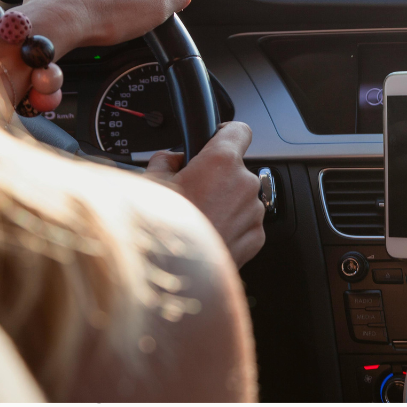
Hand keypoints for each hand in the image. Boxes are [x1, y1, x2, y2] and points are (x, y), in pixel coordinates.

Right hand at [146, 123, 265, 267]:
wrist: (173, 276)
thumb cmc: (162, 230)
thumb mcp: (150, 183)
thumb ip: (164, 161)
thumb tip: (170, 159)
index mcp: (221, 162)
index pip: (239, 130)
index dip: (226, 133)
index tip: (217, 138)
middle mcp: (244, 184)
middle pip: (235, 169)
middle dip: (216, 177)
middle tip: (191, 192)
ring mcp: (253, 212)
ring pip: (240, 197)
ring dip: (224, 203)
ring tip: (197, 218)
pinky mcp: (256, 238)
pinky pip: (245, 223)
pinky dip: (230, 225)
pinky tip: (207, 234)